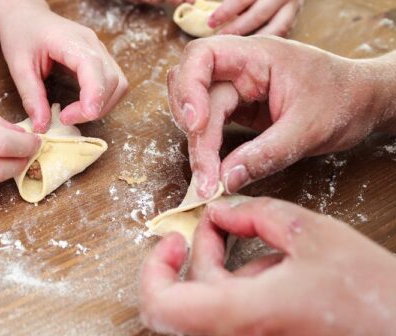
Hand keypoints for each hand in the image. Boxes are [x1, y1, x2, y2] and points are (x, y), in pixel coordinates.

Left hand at [0, 2, 127, 132]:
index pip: (95, 70)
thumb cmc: (21, 34)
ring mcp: (100, 49)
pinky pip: (114, 82)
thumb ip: (32, 97)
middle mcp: (93, 43)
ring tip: (74, 114)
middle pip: (114, 81)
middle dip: (95, 107)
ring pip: (119, 84)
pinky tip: (81, 105)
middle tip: (65, 119)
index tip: (68, 118)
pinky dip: (103, 99)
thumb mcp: (19, 67)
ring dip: (102, 105)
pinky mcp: (100, 57)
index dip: (91, 99)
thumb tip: (42, 127)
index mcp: (73, 41)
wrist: (25, 14)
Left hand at [140, 197, 395, 334]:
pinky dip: (243, 283)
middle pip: (185, 299)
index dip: (154, 269)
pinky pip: (236, 312)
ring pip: (212, 304)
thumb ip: (257, 214)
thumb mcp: (312, 234)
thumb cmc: (372, 295)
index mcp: (242, 316)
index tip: (173, 240)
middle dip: (197, 253)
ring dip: (222, 265)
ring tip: (252, 234)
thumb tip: (222, 211)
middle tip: (216, 223)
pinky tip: (275, 263)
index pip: (162, 307)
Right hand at [167, 36, 394, 196]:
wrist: (364, 101)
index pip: (202, 56)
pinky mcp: (238, 107)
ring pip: (197, 110)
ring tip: (207, 177)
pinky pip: (210, 123)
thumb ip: (266, 154)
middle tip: (204, 174)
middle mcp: (240, 67)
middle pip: (193, 90)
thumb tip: (226, 179)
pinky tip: (213, 170)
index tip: (195, 124)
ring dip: (197, 142)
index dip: (189, 88)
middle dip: (194, 132)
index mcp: (257, 55)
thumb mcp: (309, 130)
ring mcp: (237, 87)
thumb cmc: (344, 100)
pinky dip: (207, 146)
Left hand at [208, 0, 312, 35]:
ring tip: (237, 45)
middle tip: (220, 37)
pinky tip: (254, 43)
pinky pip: (284, 30)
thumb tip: (226, 19)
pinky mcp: (299, 11)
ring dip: (254, 39)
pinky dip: (268, 39)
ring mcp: (294, 1)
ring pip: (275, 28)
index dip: (225, 13)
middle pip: (258, 16)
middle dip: (236, 30)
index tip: (210, 22)